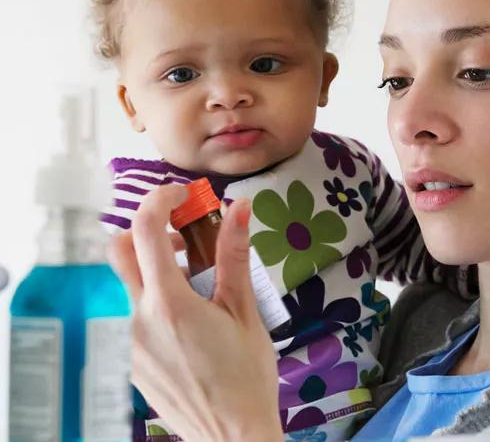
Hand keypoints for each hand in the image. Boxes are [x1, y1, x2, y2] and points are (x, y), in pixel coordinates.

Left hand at [108, 185, 282, 441]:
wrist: (232, 435)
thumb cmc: (247, 376)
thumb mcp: (244, 312)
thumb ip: (234, 257)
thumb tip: (239, 208)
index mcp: (169, 304)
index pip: (146, 229)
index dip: (162, 199)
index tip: (184, 195)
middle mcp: (137, 320)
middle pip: (119, 250)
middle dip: (146, 231)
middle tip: (183, 238)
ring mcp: (128, 344)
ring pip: (125, 285)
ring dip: (152, 269)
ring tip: (193, 286)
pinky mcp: (129, 362)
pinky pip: (130, 316)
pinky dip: (152, 301)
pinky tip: (186, 322)